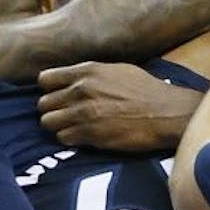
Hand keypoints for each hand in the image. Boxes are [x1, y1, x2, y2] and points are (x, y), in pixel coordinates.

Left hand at [37, 62, 202, 151]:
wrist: (165, 113)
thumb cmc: (146, 91)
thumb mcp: (117, 70)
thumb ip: (91, 74)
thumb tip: (74, 79)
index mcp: (87, 71)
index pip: (45, 79)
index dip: (50, 90)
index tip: (58, 96)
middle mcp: (81, 90)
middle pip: (43, 104)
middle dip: (53, 111)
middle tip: (66, 116)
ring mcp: (84, 113)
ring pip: (48, 123)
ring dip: (59, 127)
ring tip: (73, 128)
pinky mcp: (90, 135)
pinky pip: (63, 138)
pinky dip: (70, 139)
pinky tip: (83, 137)